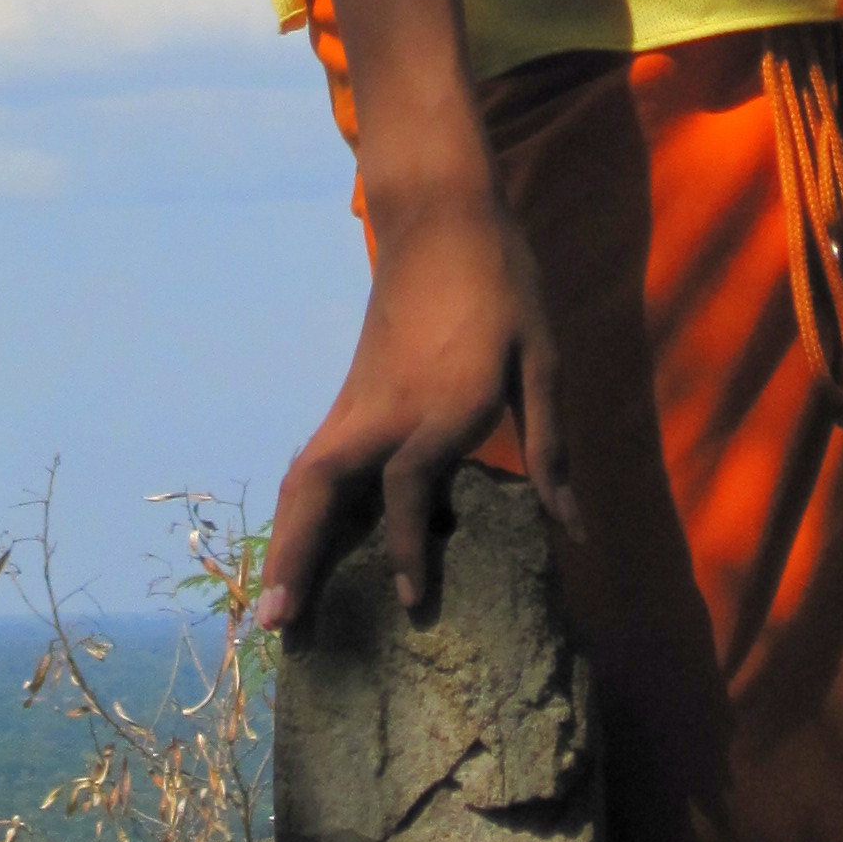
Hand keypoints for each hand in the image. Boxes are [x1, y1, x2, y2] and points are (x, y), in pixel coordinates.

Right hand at [257, 183, 579, 632]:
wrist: (441, 216)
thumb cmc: (503, 284)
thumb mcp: (542, 359)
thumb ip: (550, 446)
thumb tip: (573, 529)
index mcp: (440, 401)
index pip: (409, 488)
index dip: (408, 550)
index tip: (410, 605)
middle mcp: (386, 408)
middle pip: (322, 488)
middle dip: (295, 556)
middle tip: (274, 626)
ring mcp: (358, 399)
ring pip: (305, 475)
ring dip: (283, 537)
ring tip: (269, 604)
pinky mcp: (350, 393)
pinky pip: (313, 458)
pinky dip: (297, 506)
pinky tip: (294, 540)